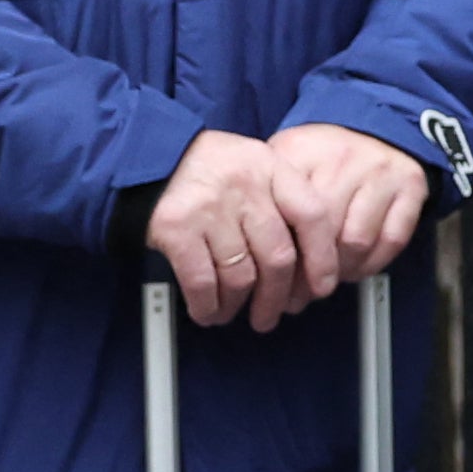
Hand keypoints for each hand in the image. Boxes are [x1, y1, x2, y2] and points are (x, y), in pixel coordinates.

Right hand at [149, 128, 310, 330]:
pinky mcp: (176, 227)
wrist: (150, 158)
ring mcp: (209, 206)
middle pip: (278, 256)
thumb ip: (284, 205)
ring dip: (237, 304)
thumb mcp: (255, 168)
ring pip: (241, 276)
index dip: (322, 259)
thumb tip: (313, 266)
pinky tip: (208, 310)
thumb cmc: (209, 170)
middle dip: (276, 297)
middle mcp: (244, 184)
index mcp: (270, 166)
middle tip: (269, 313)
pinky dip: (207, 306)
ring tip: (232, 309)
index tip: (320, 288)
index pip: (312, 216)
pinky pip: (203, 283)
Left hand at [264, 123, 429, 300]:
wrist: (376, 124)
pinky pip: (390, 241)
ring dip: (342, 271)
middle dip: (310, 274)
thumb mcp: (287, 162)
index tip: (275, 282)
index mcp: (302, 152)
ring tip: (329, 277)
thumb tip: (259, 261)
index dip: (282, 258)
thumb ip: (270, 201)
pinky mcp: (409, 186)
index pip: (287, 215)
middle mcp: (342, 159)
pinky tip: (357, 265)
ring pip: (356, 242)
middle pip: (322, 232)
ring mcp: (379, 171)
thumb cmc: (323, 156)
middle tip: (301, 294)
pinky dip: (372, 263)